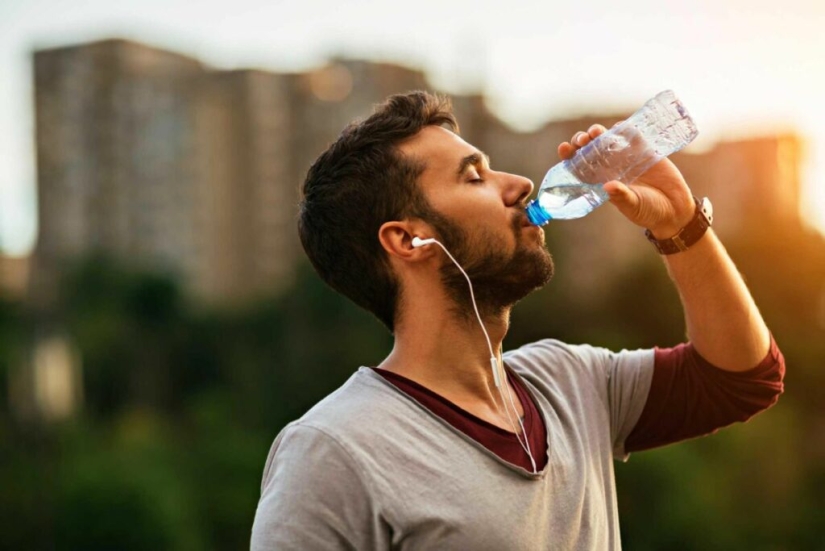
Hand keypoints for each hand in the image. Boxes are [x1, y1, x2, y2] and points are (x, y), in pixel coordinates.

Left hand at [559, 125, 695, 238]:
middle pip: (590, 149)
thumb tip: (609, 186)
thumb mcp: (633, 206)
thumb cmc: (649, 211)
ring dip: (600, 133)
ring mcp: (627, 157)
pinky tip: (619, 127)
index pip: (580, 166)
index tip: (563, 148)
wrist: (675, 209)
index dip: (570, 156)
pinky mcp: (645, 151)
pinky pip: (632, 136)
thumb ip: (622, 197)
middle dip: (583, 141)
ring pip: (608, 140)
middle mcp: (611, 167)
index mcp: (601, 181)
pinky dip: (624, 130)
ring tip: (596, 132)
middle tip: (583, 139)